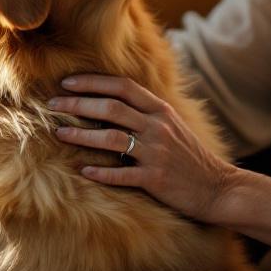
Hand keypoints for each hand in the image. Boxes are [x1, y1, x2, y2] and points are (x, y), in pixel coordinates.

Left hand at [48, 74, 238, 223]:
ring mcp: (156, 153)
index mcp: (161, 110)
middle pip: (111, 109)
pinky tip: (83, 170)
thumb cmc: (189, 157)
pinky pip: (122, 174)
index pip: (123, 87)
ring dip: (81, 135)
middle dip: (78, 104)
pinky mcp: (155, 179)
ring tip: (59, 133)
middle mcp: (158, 127)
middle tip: (53, 104)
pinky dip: (101, 171)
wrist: (217, 187)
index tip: (68, 82)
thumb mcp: (172, 126)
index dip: (93, 82)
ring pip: (112, 139)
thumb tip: (110, 102)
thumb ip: (145, 113)